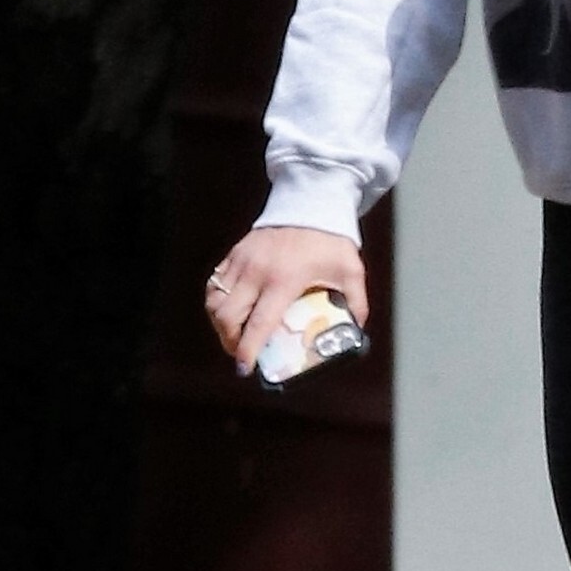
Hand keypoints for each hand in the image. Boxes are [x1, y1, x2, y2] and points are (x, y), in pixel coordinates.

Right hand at [205, 226, 367, 376]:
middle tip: (241, 354)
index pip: (259, 322)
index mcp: (284, 280)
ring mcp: (242, 261)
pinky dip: (216, 302)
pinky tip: (229, 312)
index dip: (248, 349)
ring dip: (220, 324)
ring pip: (215, 301)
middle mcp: (257, 272)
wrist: (312, 202)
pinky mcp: (235, 253)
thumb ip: (356, 303)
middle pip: (227, 316)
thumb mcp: (350, 272)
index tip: (245, 367)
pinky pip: (214, 284)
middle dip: (229, 341)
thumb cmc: (331, 239)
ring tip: (233, 335)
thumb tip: (356, 330)